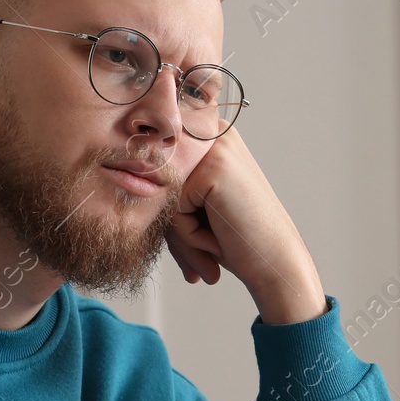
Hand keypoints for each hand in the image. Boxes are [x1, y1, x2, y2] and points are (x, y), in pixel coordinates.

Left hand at [165, 127, 327, 324]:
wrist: (276, 265)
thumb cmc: (238, 241)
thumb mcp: (198, 207)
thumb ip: (168, 188)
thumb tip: (123, 176)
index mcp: (211, 138)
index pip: (162, 171)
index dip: (174, 215)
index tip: (201, 242)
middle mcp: (215, 135)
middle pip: (160, 182)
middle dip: (175, 227)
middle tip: (205, 254)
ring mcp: (215, 150)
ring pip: (163, 196)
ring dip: (182, 234)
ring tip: (215, 245)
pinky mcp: (213, 170)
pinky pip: (173, 209)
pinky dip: (190, 235)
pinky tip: (219, 239)